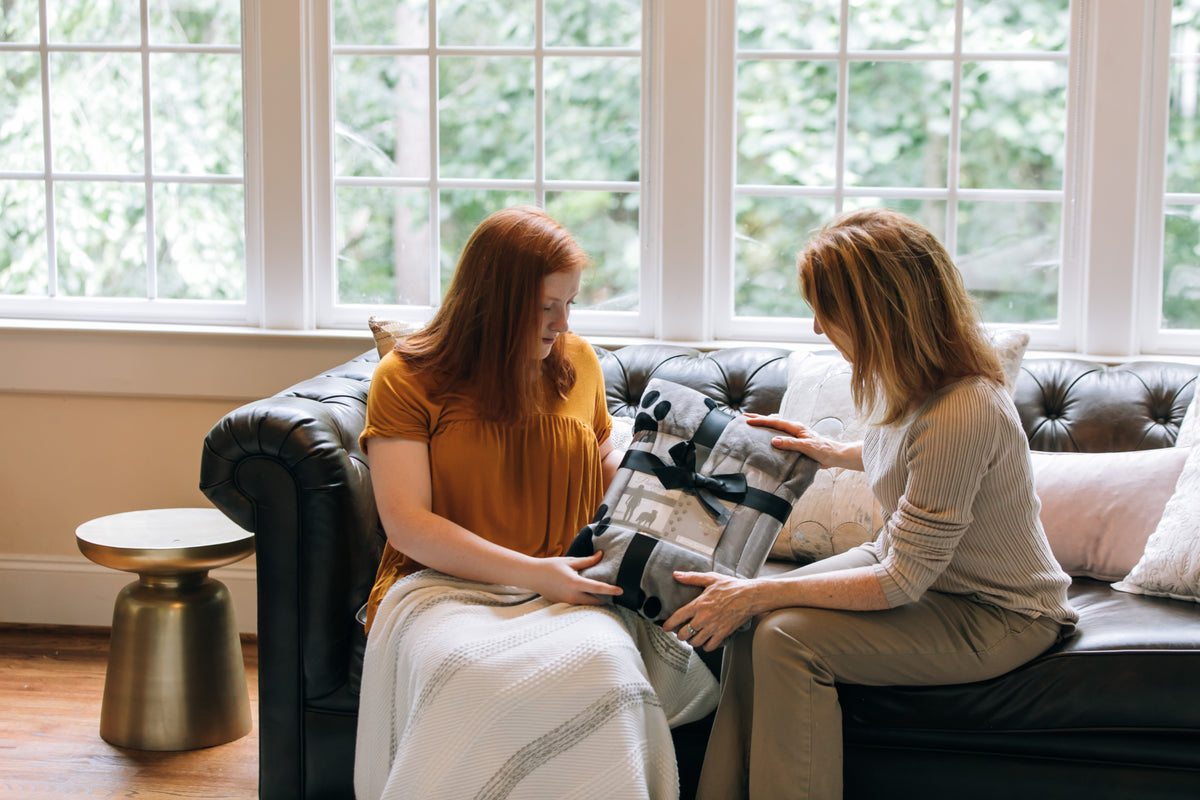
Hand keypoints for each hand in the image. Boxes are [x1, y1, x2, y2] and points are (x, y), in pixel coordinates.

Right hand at [530, 551, 622, 605]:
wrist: (532, 576)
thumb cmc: (550, 566)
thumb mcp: (570, 561)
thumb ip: (587, 561)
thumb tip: (601, 555)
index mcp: (575, 583)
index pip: (597, 588)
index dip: (611, 590)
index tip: (621, 590)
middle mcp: (572, 595)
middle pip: (595, 601)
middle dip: (606, 599)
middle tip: (615, 595)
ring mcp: (567, 601)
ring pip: (587, 604)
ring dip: (596, 600)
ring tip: (605, 595)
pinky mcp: (563, 603)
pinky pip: (578, 603)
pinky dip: (585, 600)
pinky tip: (588, 594)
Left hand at [662, 571, 762, 650]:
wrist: (750, 596)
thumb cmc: (731, 586)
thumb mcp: (710, 579)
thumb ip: (692, 578)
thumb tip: (676, 574)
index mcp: (699, 604)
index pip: (678, 617)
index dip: (669, 624)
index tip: (665, 627)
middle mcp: (704, 618)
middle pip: (684, 634)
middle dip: (680, 635)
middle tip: (681, 633)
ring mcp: (713, 627)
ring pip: (696, 642)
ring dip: (692, 641)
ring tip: (693, 637)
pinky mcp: (723, 633)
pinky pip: (710, 646)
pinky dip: (706, 646)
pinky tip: (706, 641)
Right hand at [745, 413, 860, 470]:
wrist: (835, 455)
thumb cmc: (823, 450)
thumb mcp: (806, 447)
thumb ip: (790, 444)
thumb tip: (773, 440)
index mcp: (796, 427)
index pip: (774, 422)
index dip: (760, 421)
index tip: (747, 420)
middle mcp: (794, 429)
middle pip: (773, 421)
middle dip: (758, 418)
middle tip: (744, 417)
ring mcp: (795, 434)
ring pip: (775, 427)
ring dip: (764, 424)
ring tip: (752, 424)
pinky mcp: (796, 441)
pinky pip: (779, 434)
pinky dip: (770, 433)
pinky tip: (766, 437)